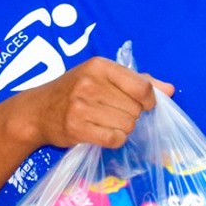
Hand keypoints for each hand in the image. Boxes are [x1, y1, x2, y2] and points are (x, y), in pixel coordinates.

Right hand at [13, 58, 172, 149]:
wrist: (36, 111)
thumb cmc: (73, 91)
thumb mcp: (101, 77)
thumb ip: (137, 81)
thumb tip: (169, 90)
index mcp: (100, 66)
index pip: (142, 86)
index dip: (149, 100)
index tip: (142, 105)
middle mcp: (90, 84)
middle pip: (135, 109)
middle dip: (130, 115)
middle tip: (113, 113)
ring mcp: (82, 106)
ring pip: (127, 125)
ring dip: (122, 128)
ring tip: (104, 122)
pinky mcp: (77, 128)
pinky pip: (114, 139)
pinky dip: (113, 140)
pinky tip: (101, 133)